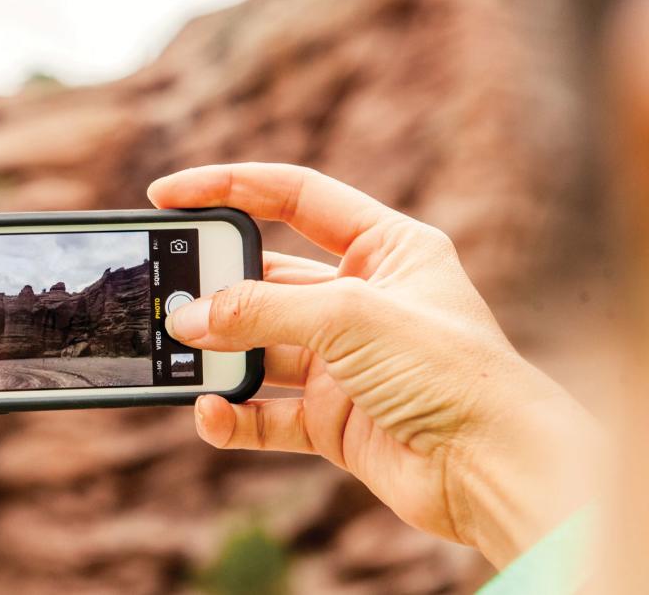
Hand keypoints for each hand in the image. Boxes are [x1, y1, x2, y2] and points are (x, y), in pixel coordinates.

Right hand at [149, 163, 599, 567]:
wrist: (494, 472)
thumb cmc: (450, 372)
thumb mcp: (349, 316)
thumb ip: (260, 310)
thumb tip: (188, 320)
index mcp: (385, 248)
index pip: (294, 197)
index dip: (229, 188)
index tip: (167, 196)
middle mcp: (363, 300)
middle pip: (266, 277)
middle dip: (215, 287)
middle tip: (166, 294)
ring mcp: (345, 362)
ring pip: (259, 347)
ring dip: (219, 355)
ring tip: (180, 357)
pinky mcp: (333, 419)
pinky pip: (266, 412)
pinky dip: (234, 415)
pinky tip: (211, 414)